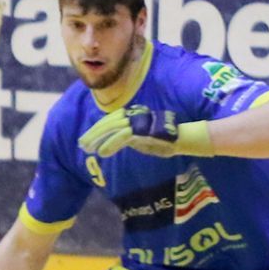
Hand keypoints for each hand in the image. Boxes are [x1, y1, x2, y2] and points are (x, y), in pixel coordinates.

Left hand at [77, 106, 211, 159]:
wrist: (187, 138)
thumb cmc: (168, 140)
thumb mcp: (145, 140)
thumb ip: (131, 140)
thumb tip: (116, 145)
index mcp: (135, 116)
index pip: (112, 120)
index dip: (98, 129)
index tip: (87, 138)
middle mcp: (136, 117)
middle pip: (109, 123)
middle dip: (94, 134)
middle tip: (81, 145)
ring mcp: (140, 123)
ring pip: (113, 129)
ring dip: (98, 139)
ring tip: (88, 150)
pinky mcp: (144, 131)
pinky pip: (123, 137)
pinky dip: (111, 144)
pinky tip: (102, 153)